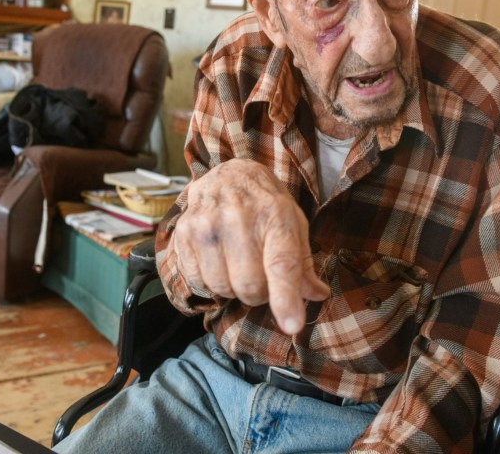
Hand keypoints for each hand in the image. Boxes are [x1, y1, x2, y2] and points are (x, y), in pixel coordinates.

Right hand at [173, 159, 329, 333]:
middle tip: (258, 273)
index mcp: (276, 215)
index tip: (292, 325)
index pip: (281, 264)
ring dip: (232, 288)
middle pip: (250, 287)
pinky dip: (210, 282)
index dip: (285, 299)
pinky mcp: (184, 233)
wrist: (227, 174)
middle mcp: (239, 217)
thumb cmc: (264, 205)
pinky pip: (198, 283)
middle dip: (258, 293)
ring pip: (223, 289)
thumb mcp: (292, 224)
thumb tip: (316, 295)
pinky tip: (216, 261)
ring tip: (235, 264)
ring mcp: (207, 225)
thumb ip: (302, 263)